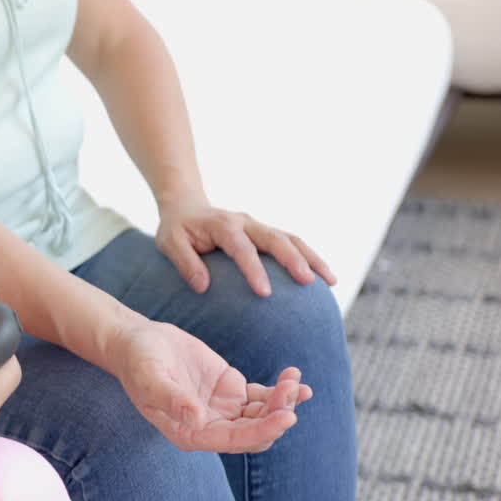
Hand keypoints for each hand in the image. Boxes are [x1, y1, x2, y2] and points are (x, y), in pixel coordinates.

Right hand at [115, 320, 312, 452]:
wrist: (137, 342)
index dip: (263, 431)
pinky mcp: (231, 390)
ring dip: (283, 402)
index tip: (286, 416)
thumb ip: (171, 398)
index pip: (235, 441)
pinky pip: (262, 397)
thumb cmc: (138, 361)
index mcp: (191, 433)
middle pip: (256, 432)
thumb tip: (197, 419)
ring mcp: (224, 409)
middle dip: (278, 414)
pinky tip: (297, 381)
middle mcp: (211, 427)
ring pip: (263, 416)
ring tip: (294, 380)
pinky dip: (281, 392)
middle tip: (291, 390)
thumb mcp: (150, 377)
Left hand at [156, 200, 336, 296]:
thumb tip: (203, 287)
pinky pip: (291, 242)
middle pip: (275, 238)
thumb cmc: (176, 229)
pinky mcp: (265, 232)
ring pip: (290, 238)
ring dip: (312, 258)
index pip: (241, 248)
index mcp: (222, 225)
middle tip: (308, 282)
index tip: (266, 293)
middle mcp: (245, 222)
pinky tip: (324, 277)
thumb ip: (185, 263)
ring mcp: (258, 226)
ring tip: (331, 281)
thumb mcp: (169, 243)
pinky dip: (309, 257)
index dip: (254, 269)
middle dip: (293, 259)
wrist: (185, 207)